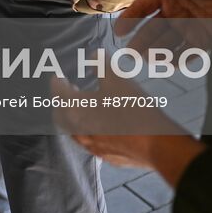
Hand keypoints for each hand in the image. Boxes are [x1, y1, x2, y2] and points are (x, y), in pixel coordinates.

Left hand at [51, 76, 204, 186]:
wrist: (155, 143)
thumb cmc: (132, 108)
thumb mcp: (116, 77)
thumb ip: (101, 63)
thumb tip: (92, 56)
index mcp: (76, 109)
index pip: (58, 93)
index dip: (56, 82)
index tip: (56, 76)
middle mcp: (79, 130)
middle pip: (60, 115)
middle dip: (60, 102)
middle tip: (67, 91)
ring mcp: (92, 146)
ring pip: (74, 132)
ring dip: (73, 117)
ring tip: (83, 107)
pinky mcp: (106, 156)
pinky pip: (89, 143)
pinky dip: (88, 131)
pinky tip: (99, 127)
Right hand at [115, 0, 211, 53]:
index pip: (144, 6)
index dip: (130, 18)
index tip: (119, 31)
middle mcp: (177, 11)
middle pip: (152, 29)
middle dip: (140, 41)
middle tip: (129, 53)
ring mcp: (190, 27)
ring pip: (166, 44)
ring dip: (155, 52)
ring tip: (146, 60)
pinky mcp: (205, 41)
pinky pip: (186, 54)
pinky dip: (176, 60)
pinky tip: (168, 63)